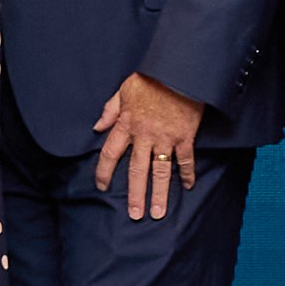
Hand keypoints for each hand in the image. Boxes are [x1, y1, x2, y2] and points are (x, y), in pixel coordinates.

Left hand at [92, 74, 207, 218]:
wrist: (179, 71)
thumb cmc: (151, 79)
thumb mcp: (124, 90)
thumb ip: (110, 110)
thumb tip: (97, 127)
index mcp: (127, 123)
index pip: (111, 153)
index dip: (104, 172)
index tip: (102, 186)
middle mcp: (145, 135)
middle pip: (137, 170)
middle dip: (135, 194)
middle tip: (135, 214)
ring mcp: (166, 137)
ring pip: (160, 171)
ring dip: (160, 193)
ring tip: (159, 212)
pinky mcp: (185, 136)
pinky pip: (185, 159)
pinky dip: (187, 173)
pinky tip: (187, 187)